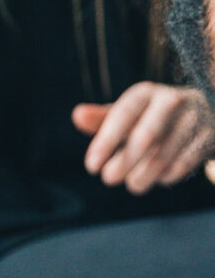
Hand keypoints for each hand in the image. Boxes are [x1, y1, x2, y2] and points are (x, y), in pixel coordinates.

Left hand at [72, 83, 214, 195]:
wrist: (206, 111)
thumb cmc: (153, 115)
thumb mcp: (128, 113)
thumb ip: (102, 118)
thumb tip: (77, 115)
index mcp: (146, 93)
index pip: (122, 116)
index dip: (105, 142)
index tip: (91, 167)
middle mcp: (172, 101)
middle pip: (145, 137)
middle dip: (124, 162)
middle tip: (108, 179)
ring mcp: (195, 118)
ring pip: (164, 155)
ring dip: (143, 175)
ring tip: (133, 184)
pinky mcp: (209, 137)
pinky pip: (183, 164)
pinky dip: (166, 176)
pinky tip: (159, 177)